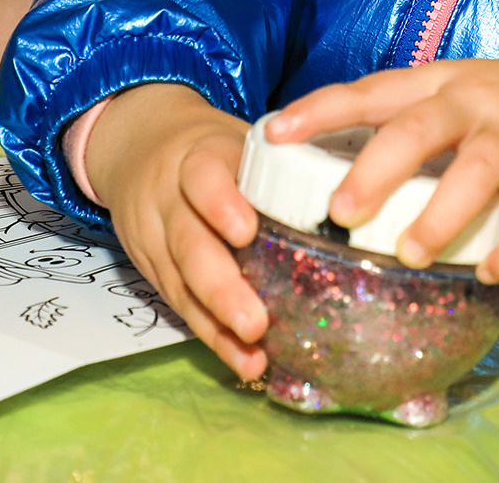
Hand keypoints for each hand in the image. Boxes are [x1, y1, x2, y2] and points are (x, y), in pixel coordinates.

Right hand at [83, 83, 267, 377]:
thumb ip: (282, 165)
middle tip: (255, 322)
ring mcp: (155, 238)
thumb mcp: (238, 138)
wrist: (139, 145)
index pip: (203, 176)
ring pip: (181, 283)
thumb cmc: (210, 147)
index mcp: (197, 157)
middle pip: (189, 244)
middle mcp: (169, 199)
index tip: (246, 231)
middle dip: (221, 287)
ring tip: (252, 351)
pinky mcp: (151, 269)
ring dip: (217, 323)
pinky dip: (213, 335)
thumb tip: (359, 198)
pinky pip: (181, 305)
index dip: (221, 204)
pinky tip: (244, 359)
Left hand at [268, 53, 498, 284]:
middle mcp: (474, 101)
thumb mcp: (458, 102)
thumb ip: (408, 133)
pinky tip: (491, 272)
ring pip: (476, 169)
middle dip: (376, 168)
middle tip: (341, 211)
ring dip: (441, 213)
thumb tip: (328, 187)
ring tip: (412, 253)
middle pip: (419, 128)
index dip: (320, 109)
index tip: (273, 132)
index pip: (370, 91)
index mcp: (438, 85)